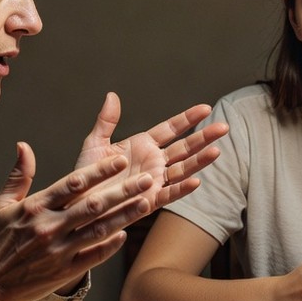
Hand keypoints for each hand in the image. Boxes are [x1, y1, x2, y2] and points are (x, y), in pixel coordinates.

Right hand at [0, 142, 154, 300]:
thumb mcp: (1, 205)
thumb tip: (23, 146)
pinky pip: (93, 256)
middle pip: (94, 204)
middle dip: (123, 190)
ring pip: (99, 229)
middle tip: (147, 179)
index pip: (73, 183)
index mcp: (35, 207)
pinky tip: (125, 234)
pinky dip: (110, 246)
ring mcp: (59, 250)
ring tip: (147, 202)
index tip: (120, 161)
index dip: (100, 171)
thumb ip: (18, 175)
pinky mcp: (64, 271)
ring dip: (125, 216)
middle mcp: (49, 227)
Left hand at [76, 93, 227, 209]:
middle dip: (204, 137)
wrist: (77, 205)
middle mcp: (153, 162)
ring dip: (200, 161)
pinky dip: (182, 189)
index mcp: (142, 146)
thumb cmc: (83, 178)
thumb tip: (111, 95)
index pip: (171, 129)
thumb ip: (106, 121)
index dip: (188, 119)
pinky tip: (197, 181)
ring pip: (182, 169)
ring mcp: (154, 182)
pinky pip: (169, 194)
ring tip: (217, 150)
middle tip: (224, 127)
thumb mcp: (94, 144)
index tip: (205, 108)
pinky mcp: (149, 201)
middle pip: (184, 148)